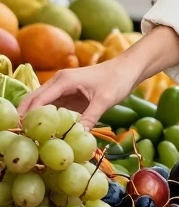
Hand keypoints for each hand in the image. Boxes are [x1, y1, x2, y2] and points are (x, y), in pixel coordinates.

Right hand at [17, 57, 140, 130]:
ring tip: (31, 138)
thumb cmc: (117, 79)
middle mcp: (59, 82)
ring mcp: (62, 88)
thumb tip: (77, 136)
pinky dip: (47, 118)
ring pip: (41, 104)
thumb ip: (90, 117)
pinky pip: (53, 107)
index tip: (24, 133)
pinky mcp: (68, 95)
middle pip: (34, 100)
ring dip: (35, 118)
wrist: (128, 69)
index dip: (29, 116)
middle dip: (25, 116)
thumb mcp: (105, 100)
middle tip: (22, 136)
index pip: (39, 99)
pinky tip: (46, 133)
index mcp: (64, 80)